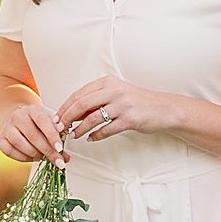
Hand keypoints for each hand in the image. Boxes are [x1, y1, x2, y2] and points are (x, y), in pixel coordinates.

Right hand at [0, 102, 63, 164]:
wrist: (16, 121)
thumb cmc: (36, 124)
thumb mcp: (48, 124)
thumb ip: (57, 137)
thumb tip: (65, 156)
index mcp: (33, 109)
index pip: (43, 121)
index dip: (52, 136)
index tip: (60, 148)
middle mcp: (18, 116)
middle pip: (32, 135)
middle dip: (47, 150)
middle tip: (57, 160)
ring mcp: (7, 127)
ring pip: (20, 143)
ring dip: (35, 154)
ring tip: (44, 157)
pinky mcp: (0, 139)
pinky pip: (10, 151)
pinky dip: (23, 158)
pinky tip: (32, 158)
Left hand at [57, 77, 176, 142]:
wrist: (163, 109)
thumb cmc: (138, 102)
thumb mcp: (116, 94)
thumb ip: (97, 100)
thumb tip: (74, 113)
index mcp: (108, 82)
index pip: (79, 94)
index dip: (65, 107)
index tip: (57, 117)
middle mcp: (114, 91)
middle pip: (82, 104)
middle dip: (67, 118)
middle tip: (59, 128)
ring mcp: (122, 105)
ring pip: (92, 118)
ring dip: (80, 129)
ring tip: (73, 136)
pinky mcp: (129, 119)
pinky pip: (107, 129)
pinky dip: (96, 136)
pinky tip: (91, 139)